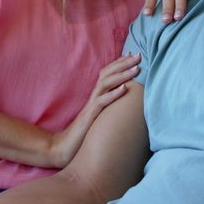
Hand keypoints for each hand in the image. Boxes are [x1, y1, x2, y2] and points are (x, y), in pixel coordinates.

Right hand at [46, 53, 139, 167]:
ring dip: (122, 75)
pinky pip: (101, 103)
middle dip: (124, 63)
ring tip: (136, 68)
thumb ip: (107, 108)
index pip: (107, 74)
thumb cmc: (83, 134)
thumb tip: (122, 102)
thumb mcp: (99, 117)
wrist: (63, 148)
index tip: (132, 55)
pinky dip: (113, 94)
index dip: (119, 63)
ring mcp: (91, 106)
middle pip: (107, 74)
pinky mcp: (90, 117)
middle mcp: (94, 97)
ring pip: (105, 84)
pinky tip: (124, 89)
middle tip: (139, 55)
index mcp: (96, 96)